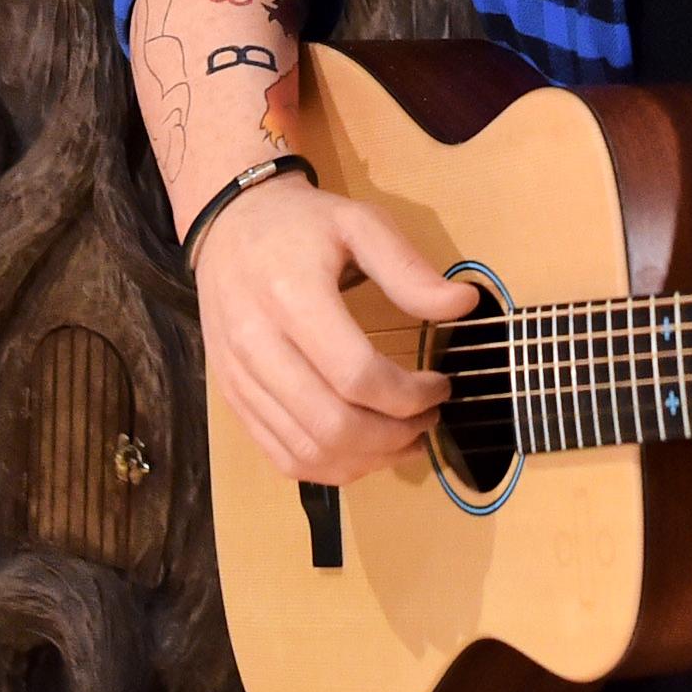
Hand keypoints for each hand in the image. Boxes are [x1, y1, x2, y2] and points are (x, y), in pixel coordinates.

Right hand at [197, 175, 476, 483]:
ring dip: (368, 460)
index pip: (357, 376)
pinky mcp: (233, 399)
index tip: (441, 385)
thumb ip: (408, 269)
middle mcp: (258, 346)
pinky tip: (363, 450)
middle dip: (395, 436)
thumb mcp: (358, 224)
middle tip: (428, 418)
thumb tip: (464, 305)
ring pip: (309, 452)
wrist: (228, 226)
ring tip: (404, 439)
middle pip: (333, 425)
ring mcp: (240, 379)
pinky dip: (331, 468)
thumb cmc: (300, 224)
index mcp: (292, 298)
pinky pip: (283, 458)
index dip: (410, 395)